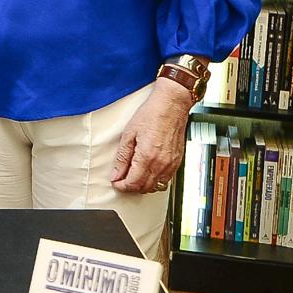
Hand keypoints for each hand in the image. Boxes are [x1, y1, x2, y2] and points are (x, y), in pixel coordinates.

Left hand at [110, 78, 192, 193]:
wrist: (171, 105)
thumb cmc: (151, 115)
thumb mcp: (129, 134)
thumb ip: (122, 157)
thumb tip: (116, 174)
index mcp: (147, 157)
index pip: (133, 183)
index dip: (121, 186)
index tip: (115, 182)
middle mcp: (161, 164)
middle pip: (144, 188)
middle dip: (131, 187)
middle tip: (121, 180)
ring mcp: (171, 164)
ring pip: (156, 186)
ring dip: (143, 186)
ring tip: (133, 176)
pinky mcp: (177, 162)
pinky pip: (166, 180)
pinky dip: (155, 181)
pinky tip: (147, 172)